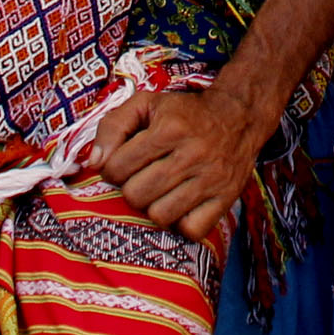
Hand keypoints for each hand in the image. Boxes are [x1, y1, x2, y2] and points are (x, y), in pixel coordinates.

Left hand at [89, 83, 271, 240]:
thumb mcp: (146, 104)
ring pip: (160, 216)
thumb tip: (95, 163)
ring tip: (161, 191)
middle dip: (131, 188)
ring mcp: (211, 179)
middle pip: (136, 195)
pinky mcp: (226, 198)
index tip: (124, 163)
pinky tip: (181, 204)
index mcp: (169, 128)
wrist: (238, 115)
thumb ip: (112, 126)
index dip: (112, 168)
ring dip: (154, 206)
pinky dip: (181, 223)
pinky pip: (191, 230)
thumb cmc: (184, 112)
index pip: (117, 168)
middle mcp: (192, 153)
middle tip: (142, 177)